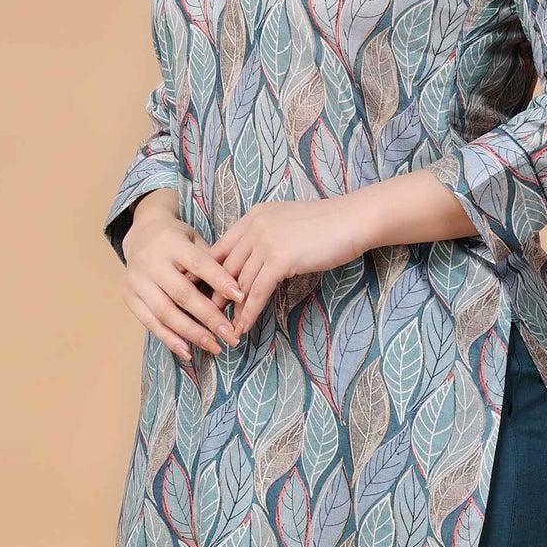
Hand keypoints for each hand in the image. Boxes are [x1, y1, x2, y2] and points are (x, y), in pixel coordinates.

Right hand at [119, 190, 246, 360]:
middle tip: (231, 335)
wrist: (140, 234)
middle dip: (209, 317)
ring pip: (165, 312)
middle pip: (182, 294)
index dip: (220, 281)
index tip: (240, 297)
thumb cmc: (177, 239)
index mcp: (171, 243)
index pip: (199, 263)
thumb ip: (212, 261)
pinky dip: (169, 339)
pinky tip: (188, 352)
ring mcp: (137, 281)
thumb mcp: (195, 239)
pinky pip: (150, 323)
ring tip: (215, 347)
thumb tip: (238, 290)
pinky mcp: (129, 297)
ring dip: (192, 333)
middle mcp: (151, 262)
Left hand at [202, 196, 372, 337]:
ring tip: (224, 329)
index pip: (221, 247)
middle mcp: (253, 227)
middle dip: (213, 294)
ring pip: (239, 282)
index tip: (194, 289)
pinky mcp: (279, 259)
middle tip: (204, 316)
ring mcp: (265, 242)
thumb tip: (257, 259)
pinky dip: (249, 312)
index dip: (205, 270)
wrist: (352, 220)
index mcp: (253, 217)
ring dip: (230, 309)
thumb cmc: (327, 225)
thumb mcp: (288, 224)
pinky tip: (244, 327)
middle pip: (224, 267)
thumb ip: (268, 236)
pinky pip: (257, 292)